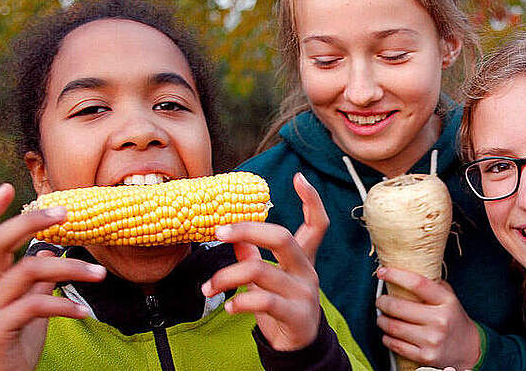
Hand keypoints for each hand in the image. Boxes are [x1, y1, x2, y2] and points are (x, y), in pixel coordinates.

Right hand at [0, 183, 106, 370]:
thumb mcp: (25, 302)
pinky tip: (84, 311)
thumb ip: (34, 277)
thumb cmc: (13, 335)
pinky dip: (64, 305)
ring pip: (28, 271)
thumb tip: (49, 249)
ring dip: (70, 267)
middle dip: (29, 222)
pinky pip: (35, 306)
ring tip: (100, 274)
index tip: (5, 187)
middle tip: (65, 213)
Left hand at [202, 173, 329, 350]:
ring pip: (260, 271)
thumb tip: (235, 239)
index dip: (312, 200)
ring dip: (226, 277)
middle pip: (282, 238)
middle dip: (248, 230)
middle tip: (218, 232)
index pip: (317, 224)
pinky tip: (229, 307)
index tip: (299, 177)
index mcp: (303, 259)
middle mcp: (307, 271)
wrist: (299, 348)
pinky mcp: (297, 315)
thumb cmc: (282, 308)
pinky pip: (264, 301)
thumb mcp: (269, 281)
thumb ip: (253, 258)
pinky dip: (240, 302)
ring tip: (208, 287)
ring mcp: (304, 293)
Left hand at [374, 267, 481, 369]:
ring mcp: (432, 340)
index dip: (396, 275)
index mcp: (446, 301)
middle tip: (380, 301)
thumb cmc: (452, 318)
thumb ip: (431, 284)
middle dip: (383, 302)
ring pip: (393, 327)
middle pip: (398, 307)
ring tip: (382, 317)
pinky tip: (388, 334)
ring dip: (382, 320)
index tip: (383, 272)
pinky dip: (387, 338)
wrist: (469, 348)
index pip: (417, 283)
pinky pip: (395, 345)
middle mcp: (440, 320)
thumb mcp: (448, 298)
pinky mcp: (425, 357)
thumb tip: (403, 272)